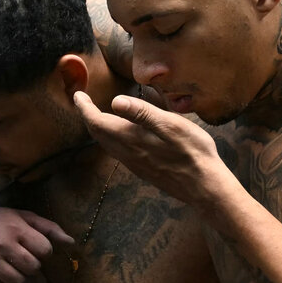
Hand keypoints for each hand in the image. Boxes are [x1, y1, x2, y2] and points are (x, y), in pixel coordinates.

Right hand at [0, 205, 74, 282]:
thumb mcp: (20, 217)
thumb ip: (48, 228)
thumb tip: (72, 243)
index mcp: (15, 228)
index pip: (45, 250)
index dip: (42, 251)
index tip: (33, 248)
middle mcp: (2, 245)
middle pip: (33, 268)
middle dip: (31, 266)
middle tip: (21, 259)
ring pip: (19, 282)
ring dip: (18, 278)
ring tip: (10, 267)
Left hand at [73, 91, 227, 206]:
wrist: (203, 186)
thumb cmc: (193, 152)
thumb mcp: (171, 125)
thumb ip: (142, 113)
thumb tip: (115, 101)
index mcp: (131, 139)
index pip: (97, 122)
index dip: (84, 108)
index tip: (78, 95)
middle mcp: (127, 153)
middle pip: (98, 134)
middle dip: (87, 117)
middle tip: (83, 101)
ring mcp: (134, 163)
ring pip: (106, 144)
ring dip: (97, 129)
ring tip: (96, 114)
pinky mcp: (142, 169)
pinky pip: (117, 152)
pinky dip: (109, 138)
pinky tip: (118, 134)